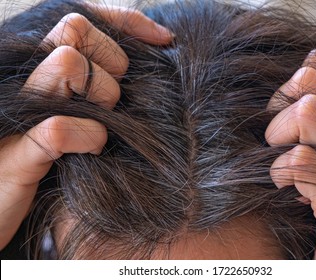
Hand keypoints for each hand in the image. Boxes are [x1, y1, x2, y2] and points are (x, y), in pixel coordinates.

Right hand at [0, 4, 173, 249]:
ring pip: (67, 64)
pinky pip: (60, 127)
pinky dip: (89, 137)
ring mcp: (17, 112)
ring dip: (103, 97)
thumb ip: (100, 89)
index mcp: (40, 68)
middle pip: (75, 30)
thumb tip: (147, 63)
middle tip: (116, 100)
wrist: (1, 211)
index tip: (164, 39)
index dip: (126, 21)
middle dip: (113, 62)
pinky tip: (91, 151)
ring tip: (102, 128)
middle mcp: (23, 79)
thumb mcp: (80, 116)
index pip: (82, 18)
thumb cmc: (52, 159)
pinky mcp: (16, 155)